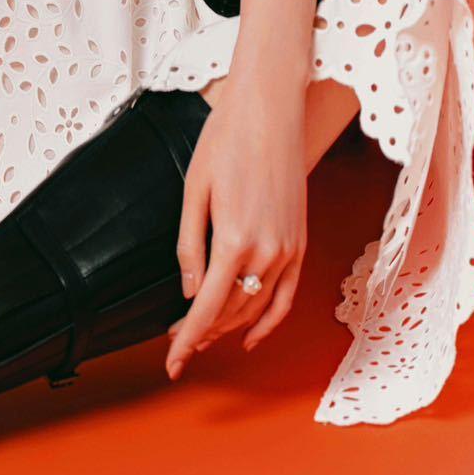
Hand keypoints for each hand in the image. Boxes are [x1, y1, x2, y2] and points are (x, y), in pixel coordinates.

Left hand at [163, 71, 307, 378]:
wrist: (270, 110)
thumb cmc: (226, 140)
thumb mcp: (194, 191)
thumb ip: (190, 246)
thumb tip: (189, 292)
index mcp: (235, 239)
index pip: (207, 308)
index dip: (187, 340)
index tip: (172, 363)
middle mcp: (268, 252)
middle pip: (232, 313)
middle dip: (202, 334)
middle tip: (176, 345)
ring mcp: (289, 249)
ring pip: (258, 309)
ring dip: (229, 329)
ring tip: (202, 338)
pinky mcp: (301, 242)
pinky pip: (286, 296)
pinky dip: (268, 321)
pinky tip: (249, 335)